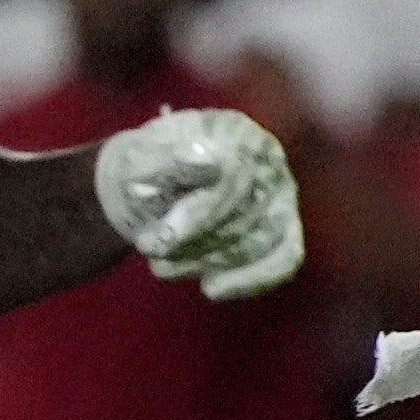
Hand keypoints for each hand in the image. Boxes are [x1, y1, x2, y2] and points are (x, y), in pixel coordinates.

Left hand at [95, 107, 304, 300]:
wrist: (146, 189)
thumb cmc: (141, 171)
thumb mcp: (136, 162)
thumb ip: (163, 161)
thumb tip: (203, 162)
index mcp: (234, 131)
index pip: (232, 177)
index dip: (199, 215)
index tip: (162, 241)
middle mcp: (267, 160)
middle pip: (245, 214)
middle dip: (195, 243)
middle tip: (149, 252)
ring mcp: (281, 196)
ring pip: (258, 242)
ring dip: (207, 262)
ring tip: (161, 267)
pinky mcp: (284, 230)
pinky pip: (284, 259)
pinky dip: (250, 280)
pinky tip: (211, 288)